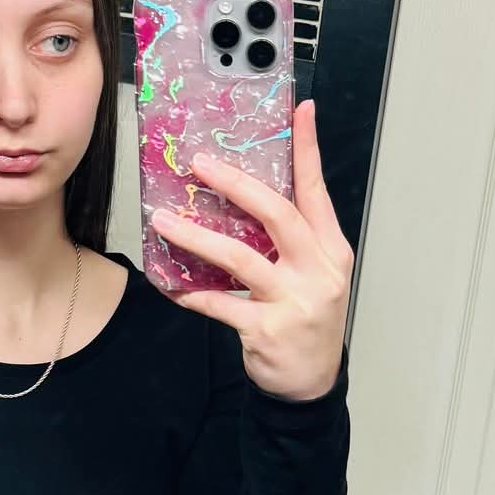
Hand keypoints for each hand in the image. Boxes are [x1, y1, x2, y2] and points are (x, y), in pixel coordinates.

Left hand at [151, 98, 352, 402]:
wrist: (312, 383)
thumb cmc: (306, 319)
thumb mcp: (313, 274)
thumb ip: (292, 238)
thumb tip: (247, 194)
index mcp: (330, 249)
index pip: (317, 191)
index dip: (308, 150)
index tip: (300, 111)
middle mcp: (317, 270)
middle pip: (277, 215)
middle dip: (236, 185)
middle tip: (200, 165)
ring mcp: (294, 301)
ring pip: (240, 258)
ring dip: (196, 236)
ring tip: (163, 221)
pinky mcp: (267, 330)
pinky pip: (221, 305)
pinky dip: (194, 294)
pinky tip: (172, 287)